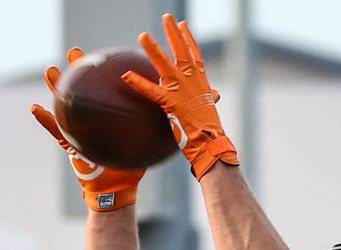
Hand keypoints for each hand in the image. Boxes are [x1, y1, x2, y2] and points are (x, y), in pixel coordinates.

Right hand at [31, 49, 145, 211]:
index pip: (107, 90)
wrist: (115, 190)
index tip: (106, 55)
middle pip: (85, 91)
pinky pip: (54, 131)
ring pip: (66, 105)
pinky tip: (34, 108)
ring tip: (50, 71)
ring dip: (56, 88)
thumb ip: (153, 132)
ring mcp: (78, 131)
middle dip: (79, 71)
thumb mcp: (144, 147)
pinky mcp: (68, 145)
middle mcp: (93, 121)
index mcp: (109, 118)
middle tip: (76, 53)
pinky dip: (45, 121)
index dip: (105, 73)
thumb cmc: (131, 169)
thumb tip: (173, 120)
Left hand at [122, 14, 238, 180]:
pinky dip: (138, 83)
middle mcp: (191, 81)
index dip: (188, 39)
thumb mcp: (210, 108)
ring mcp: (180, 90)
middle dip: (173, 33)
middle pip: (181, 51)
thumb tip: (215, 95)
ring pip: (164, 65)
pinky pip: (151, 91)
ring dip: (153, 49)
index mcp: (200, 81)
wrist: (210, 141)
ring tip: (142, 36)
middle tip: (166, 17)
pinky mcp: (170, 102)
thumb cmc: (210, 129)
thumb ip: (210, 97)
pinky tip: (126, 75)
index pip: (194, 55)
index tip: (183, 25)